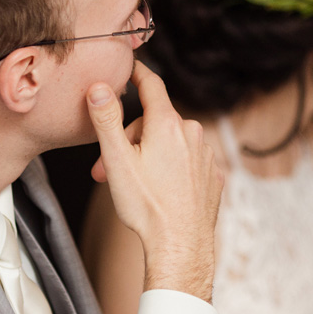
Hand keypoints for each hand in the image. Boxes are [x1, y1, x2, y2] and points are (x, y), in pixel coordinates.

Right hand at [86, 61, 222, 300]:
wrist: (180, 246)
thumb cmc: (147, 206)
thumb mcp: (117, 160)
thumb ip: (106, 119)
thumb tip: (99, 87)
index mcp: (167, 124)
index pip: (152, 85)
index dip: (138, 74)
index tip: (130, 67)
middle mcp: (192, 133)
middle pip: (155, 121)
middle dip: (129, 139)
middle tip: (105, 169)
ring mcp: (206, 155)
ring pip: (170, 143)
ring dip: (148, 155)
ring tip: (132, 185)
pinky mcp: (213, 176)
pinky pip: (187, 161)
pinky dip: (170, 169)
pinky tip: (158, 191)